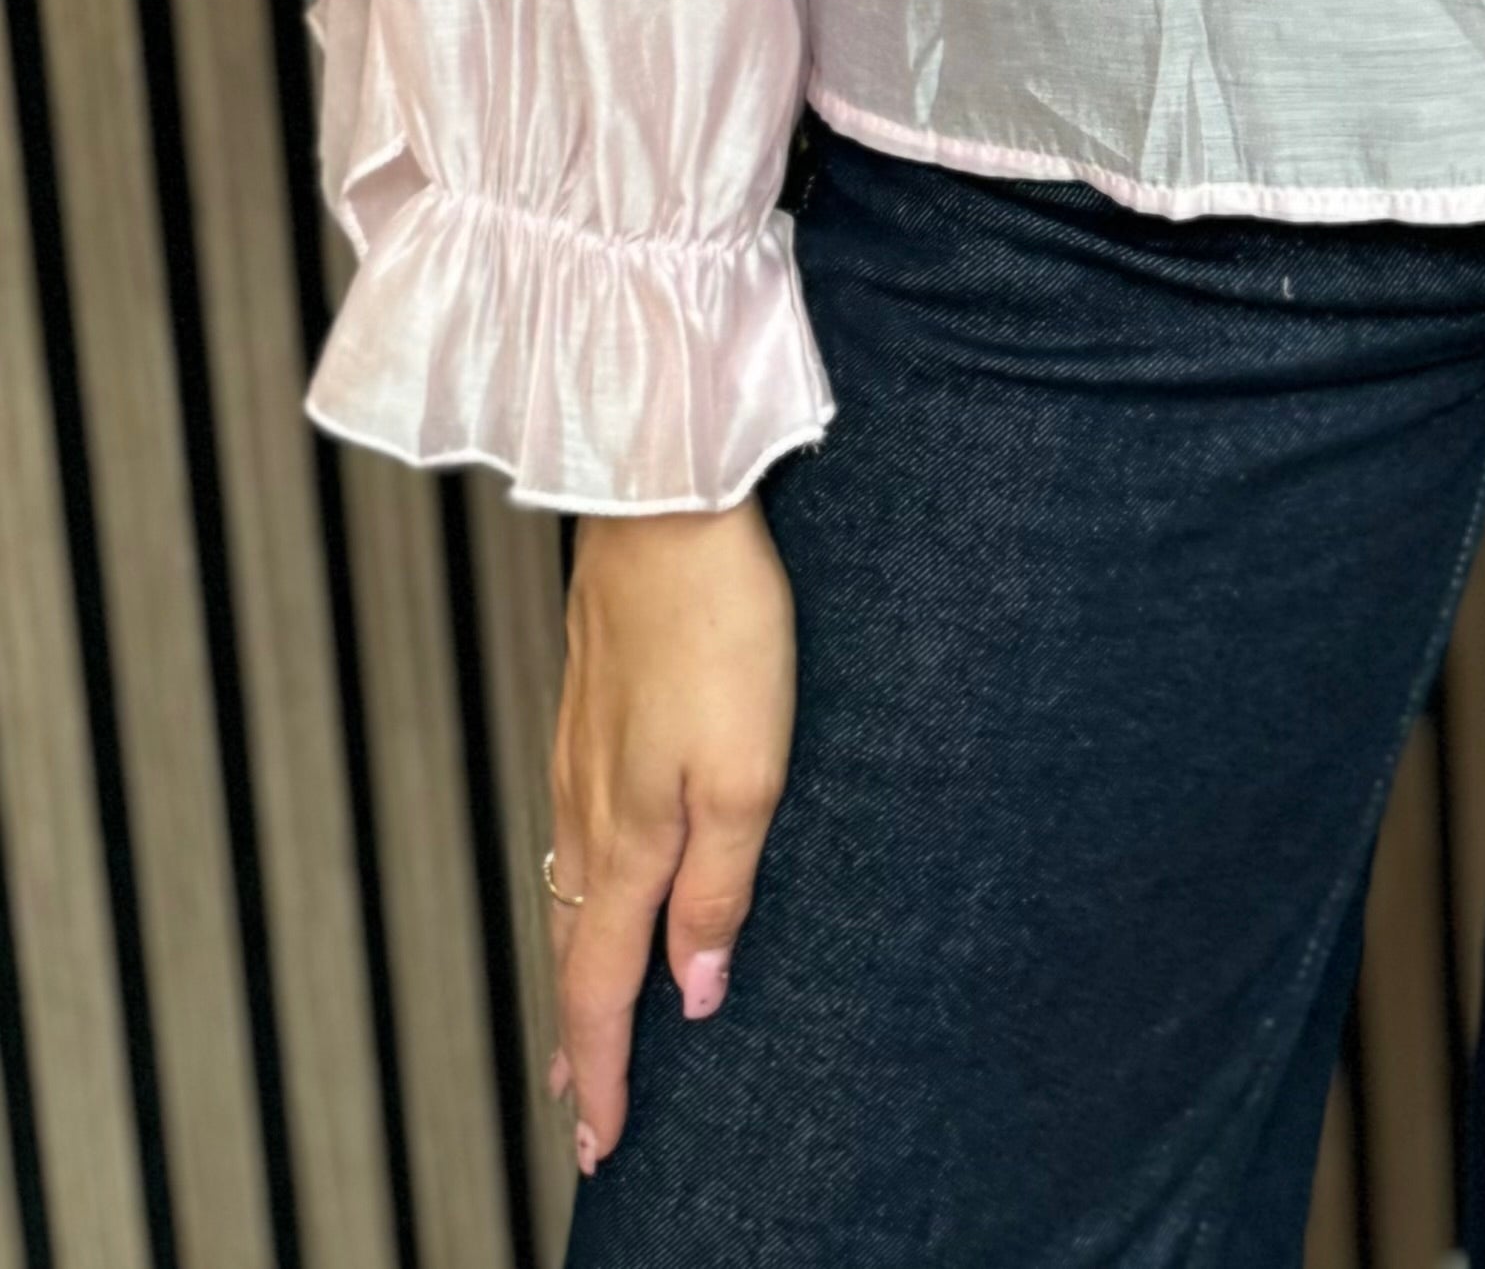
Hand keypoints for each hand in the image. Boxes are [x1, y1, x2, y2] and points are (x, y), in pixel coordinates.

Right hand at [545, 497, 794, 1174]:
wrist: (665, 501)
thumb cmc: (719, 625)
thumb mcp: (748, 773)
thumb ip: (719, 887)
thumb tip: (690, 993)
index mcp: (632, 837)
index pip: (600, 988)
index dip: (601, 1073)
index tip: (599, 1145)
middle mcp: (591, 805)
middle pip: (576, 948)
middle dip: (579, 1040)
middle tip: (580, 1111)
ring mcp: (582, 751)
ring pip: (573, 887)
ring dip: (577, 964)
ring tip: (585, 1018)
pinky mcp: (591, 703)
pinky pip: (577, 827)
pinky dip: (582, 888)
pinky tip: (595, 878)